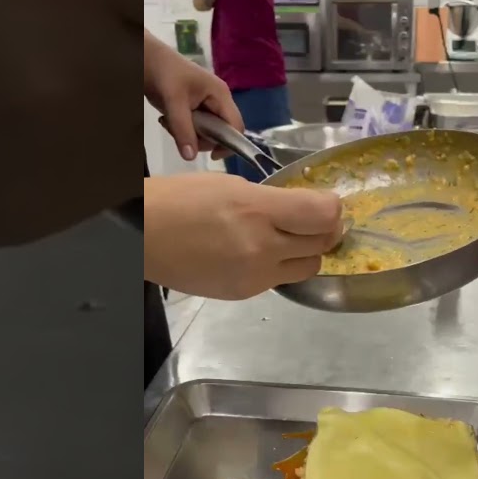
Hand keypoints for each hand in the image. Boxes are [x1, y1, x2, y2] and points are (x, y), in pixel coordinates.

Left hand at [144, 30, 243, 161]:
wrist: (147, 60)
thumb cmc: (165, 73)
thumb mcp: (174, 102)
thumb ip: (183, 129)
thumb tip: (191, 157)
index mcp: (220, 95)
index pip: (236, 126)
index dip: (230, 143)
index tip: (212, 155)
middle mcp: (217, 101)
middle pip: (221, 133)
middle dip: (200, 138)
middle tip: (179, 132)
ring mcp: (206, 106)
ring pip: (206, 133)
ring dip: (187, 134)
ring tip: (169, 122)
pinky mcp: (195, 109)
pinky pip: (194, 129)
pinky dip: (181, 130)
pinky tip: (168, 119)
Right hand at [144, 173, 342, 299]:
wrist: (143, 237)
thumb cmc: (180, 200)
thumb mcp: (231, 185)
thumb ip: (272, 200)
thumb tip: (303, 208)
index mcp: (257, 209)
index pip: (323, 214)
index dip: (334, 208)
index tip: (329, 203)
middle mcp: (262, 246)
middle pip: (323, 242)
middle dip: (327, 229)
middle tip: (318, 221)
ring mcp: (255, 275)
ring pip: (310, 267)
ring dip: (308, 252)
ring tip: (292, 239)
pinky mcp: (245, 293)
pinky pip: (281, 280)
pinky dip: (281, 266)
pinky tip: (263, 253)